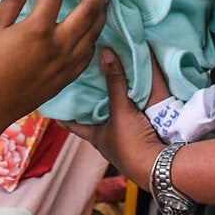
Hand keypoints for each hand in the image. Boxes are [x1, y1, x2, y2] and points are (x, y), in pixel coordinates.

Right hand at [0, 0, 111, 128]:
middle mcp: (59, 45)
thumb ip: (11, 1)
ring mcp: (67, 63)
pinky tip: (91, 30)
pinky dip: (93, 37)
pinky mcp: (67, 77)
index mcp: (38, 29)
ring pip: (94, 32)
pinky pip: (88, 53)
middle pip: (89, 9)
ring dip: (101, 11)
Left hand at [60, 48, 167, 189]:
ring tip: (106, 66)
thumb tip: (105, 52)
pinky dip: (141, 87)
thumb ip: (114, 83)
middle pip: (97, 110)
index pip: (74, 123)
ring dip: (117, 88)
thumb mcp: (120, 113)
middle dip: (93, 94)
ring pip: (119, 104)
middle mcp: (111, 132)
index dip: (63, 114)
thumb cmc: (132, 145)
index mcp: (98, 135)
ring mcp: (130, 128)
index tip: (51, 103)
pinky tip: (138, 71)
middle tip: (83, 72)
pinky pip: (141, 100)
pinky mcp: (148, 123)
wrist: (163, 162)